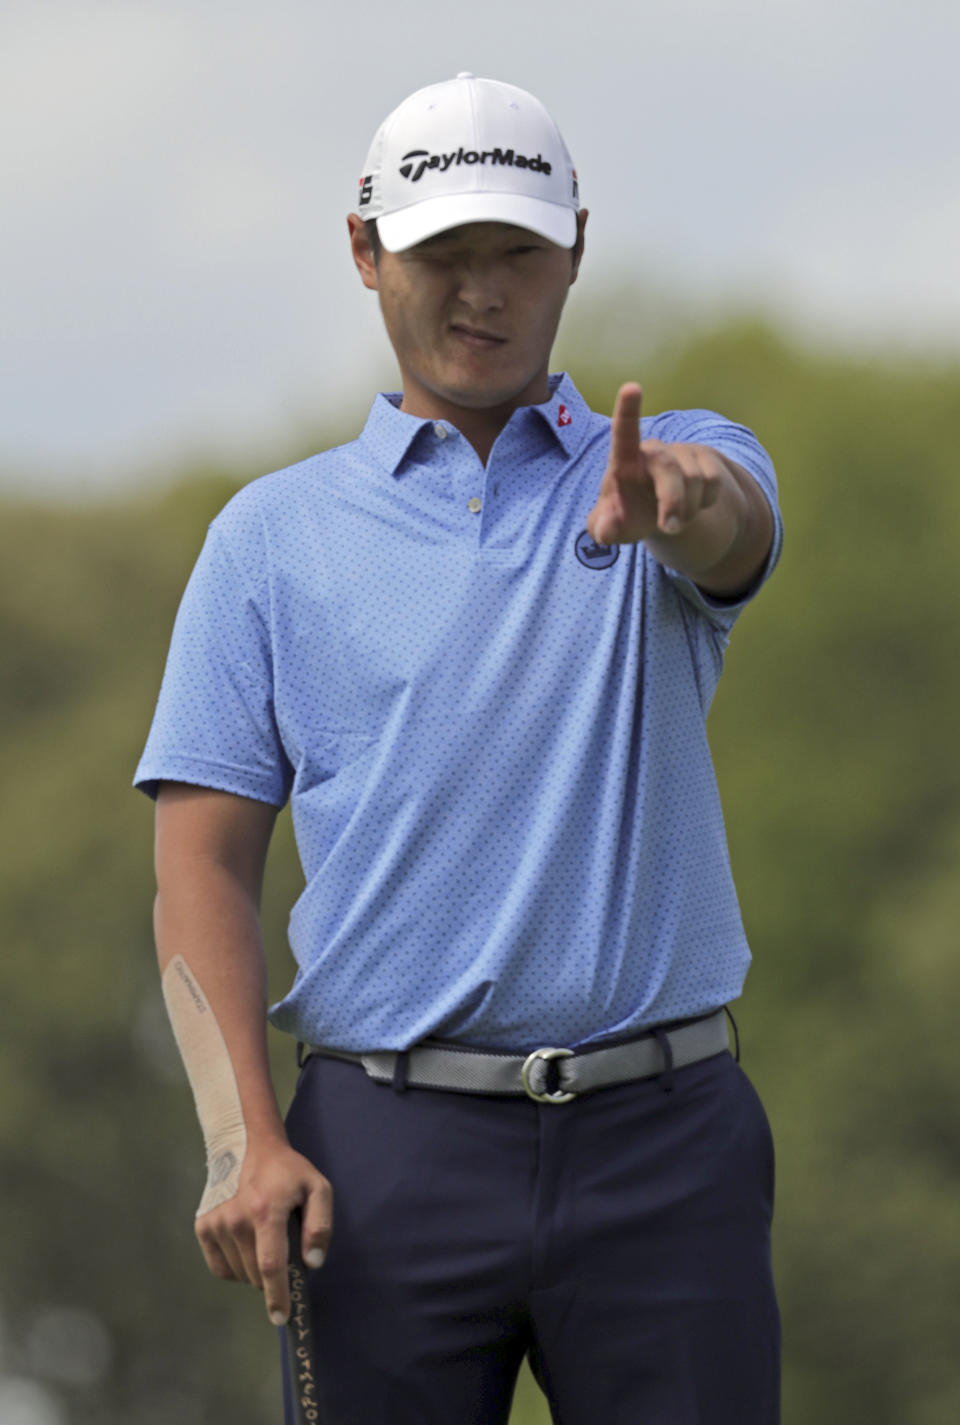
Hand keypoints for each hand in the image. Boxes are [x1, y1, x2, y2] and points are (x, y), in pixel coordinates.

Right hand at [194, 1139, 331, 1326]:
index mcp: (267, 1212)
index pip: (271, 1266)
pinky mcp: (203, 1226)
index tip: (281, 1318)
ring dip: (256, 1271)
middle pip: (257, 1274)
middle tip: (285, 1253)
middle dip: (274, 1278)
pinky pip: (221, 1268)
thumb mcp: (318, 1189)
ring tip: (265, 1241)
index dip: (277, 1296)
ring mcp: (217, 1223)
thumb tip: (312, 1263)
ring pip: (241, 1274)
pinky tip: (246, 1245)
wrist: (251, 1148)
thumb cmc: (290, 1173)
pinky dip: (236, 1267)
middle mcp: (237, 1220)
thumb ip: (321, 1225)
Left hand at [586, 383, 722, 545]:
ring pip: (696, 480)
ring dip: (688, 510)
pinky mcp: (705, 457)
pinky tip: (693, 505)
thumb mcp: (612, 529)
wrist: (662, 514)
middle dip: (673, 502)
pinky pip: (714, 481)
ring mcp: (680, 451)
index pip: (624, 433)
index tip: (631, 387)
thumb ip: (603, 529)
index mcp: (624, 462)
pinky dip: (705, 503)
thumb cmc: (629, 516)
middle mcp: (653, 450)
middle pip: (669, 469)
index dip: (627, 412)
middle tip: (669, 528)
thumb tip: (606, 529)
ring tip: (676, 519)